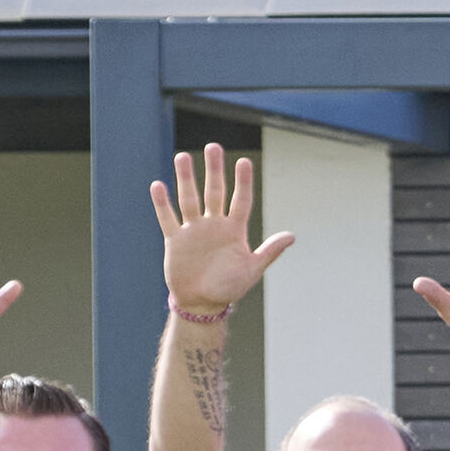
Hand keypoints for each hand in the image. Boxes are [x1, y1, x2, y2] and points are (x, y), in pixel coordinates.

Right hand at [152, 142, 294, 320]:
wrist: (202, 303)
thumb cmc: (229, 287)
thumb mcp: (252, 270)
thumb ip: (270, 251)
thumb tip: (292, 236)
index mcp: (234, 230)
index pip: (240, 200)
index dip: (242, 182)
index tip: (244, 162)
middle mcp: (214, 225)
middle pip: (214, 192)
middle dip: (214, 170)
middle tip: (213, 147)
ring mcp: (194, 230)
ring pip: (189, 199)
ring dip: (186, 179)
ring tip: (182, 157)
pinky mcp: (175, 240)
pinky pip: (168, 218)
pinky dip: (162, 203)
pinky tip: (158, 185)